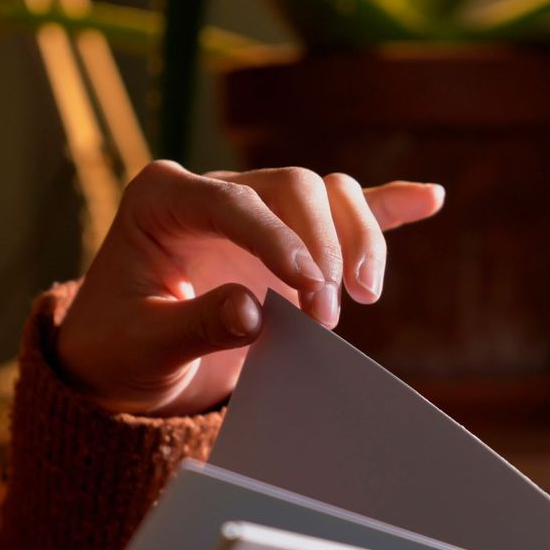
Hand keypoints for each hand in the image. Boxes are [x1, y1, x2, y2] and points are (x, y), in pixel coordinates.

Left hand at [55, 161, 444, 415]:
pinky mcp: (288, 239)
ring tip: (362, 297)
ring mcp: (257, 208)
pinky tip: (429, 199)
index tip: (309, 286)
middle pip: (293, 186)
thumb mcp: (142, 347)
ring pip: (326, 194)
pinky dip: (386, 207)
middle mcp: (214, 190)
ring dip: (356, 239)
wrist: (122, 363)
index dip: (278, 239)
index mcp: (163, 198)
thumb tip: (253, 310)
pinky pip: (344, 211)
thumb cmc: (119, 348)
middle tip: (326, 314)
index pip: (233, 200)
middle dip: (321, 246)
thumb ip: (193, 325)